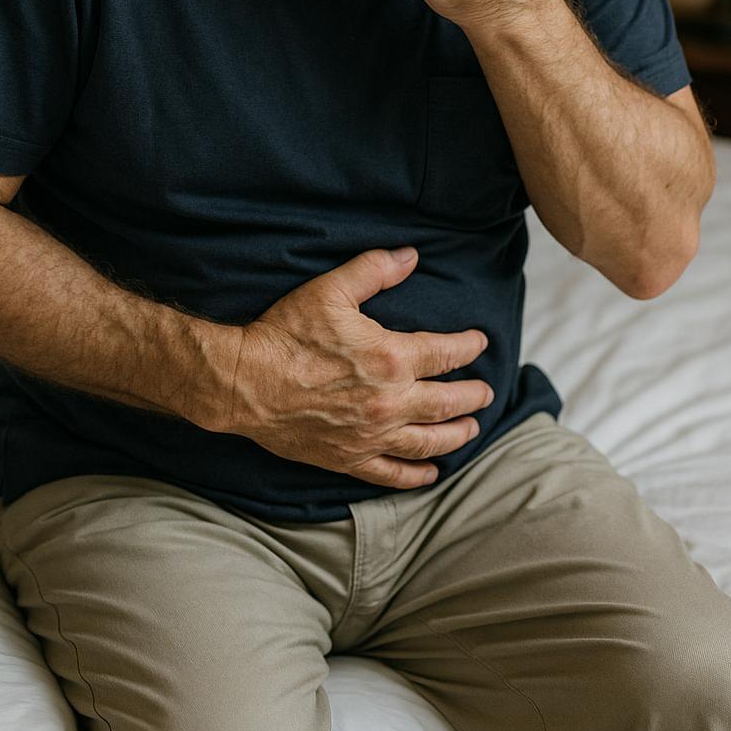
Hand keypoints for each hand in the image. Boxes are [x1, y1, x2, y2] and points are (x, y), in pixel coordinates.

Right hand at [205, 247, 494, 487]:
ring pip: (429, 441)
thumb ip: (375, 270)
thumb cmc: (286, 334)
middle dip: (472, 396)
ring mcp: (371, 435)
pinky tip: (431, 472)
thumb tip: (411, 256)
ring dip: (456, 435)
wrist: (244, 383)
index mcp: (392, 358)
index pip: (446, 353)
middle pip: (448, 402)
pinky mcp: (349, 458)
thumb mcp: (331, 290)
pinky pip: (392, 474)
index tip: (480, 342)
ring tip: (471, 429)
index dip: (468, 346)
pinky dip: (416, 475)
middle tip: (486, 392)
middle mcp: (390, 402)